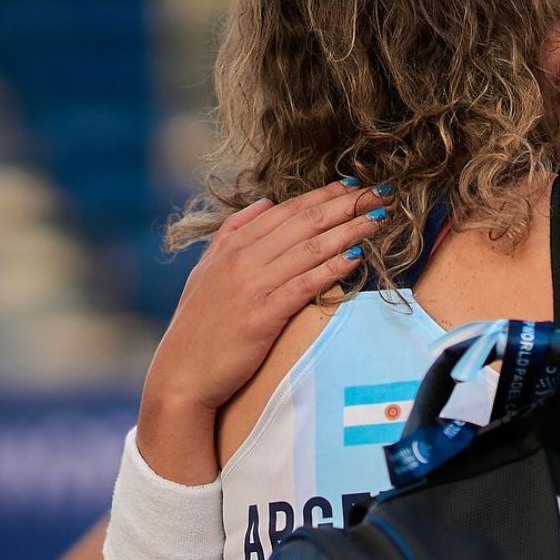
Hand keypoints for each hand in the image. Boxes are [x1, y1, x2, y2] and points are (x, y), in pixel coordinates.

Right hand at [138, 179, 390, 481]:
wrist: (181, 374)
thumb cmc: (199, 326)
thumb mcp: (207, 270)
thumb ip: (234, 232)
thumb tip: (266, 202)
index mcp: (232, 246)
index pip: (286, 211)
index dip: (322, 195)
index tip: (352, 185)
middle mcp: (242, 260)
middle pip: (303, 223)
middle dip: (345, 205)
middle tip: (378, 192)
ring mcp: (252, 286)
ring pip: (309, 249)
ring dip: (348, 231)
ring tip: (378, 218)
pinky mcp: (262, 316)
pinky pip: (304, 285)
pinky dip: (332, 269)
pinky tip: (356, 258)